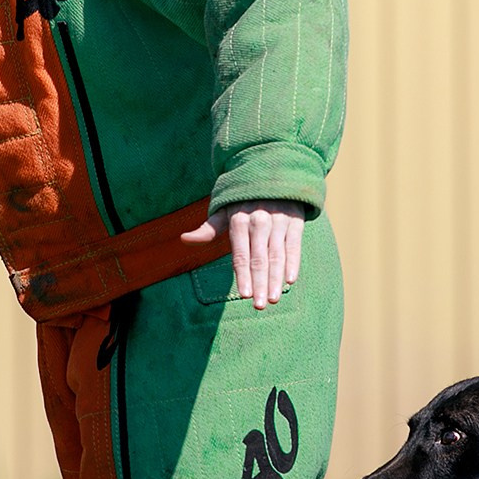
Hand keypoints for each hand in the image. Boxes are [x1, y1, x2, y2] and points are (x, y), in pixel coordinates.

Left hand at [180, 198, 305, 308]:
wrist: (272, 171)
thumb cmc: (243, 198)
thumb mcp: (224, 209)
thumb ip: (208, 229)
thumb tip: (184, 239)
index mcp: (239, 220)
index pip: (240, 254)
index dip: (243, 275)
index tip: (244, 295)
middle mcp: (259, 221)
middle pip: (259, 258)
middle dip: (259, 284)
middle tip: (259, 306)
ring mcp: (278, 220)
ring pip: (277, 255)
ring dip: (275, 279)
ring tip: (272, 299)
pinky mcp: (295, 220)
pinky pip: (294, 245)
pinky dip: (293, 263)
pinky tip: (289, 281)